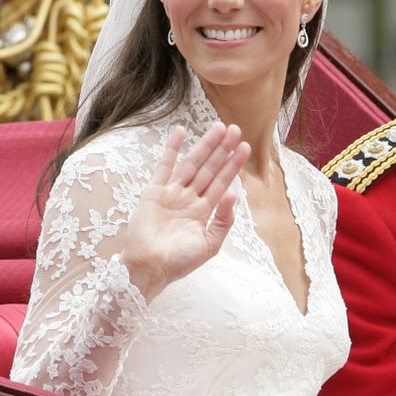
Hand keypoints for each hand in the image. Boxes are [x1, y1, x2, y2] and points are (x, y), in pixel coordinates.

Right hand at [121, 122, 250, 300]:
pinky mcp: (154, 191)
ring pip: (192, 164)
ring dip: (205, 145)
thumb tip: (232, 194)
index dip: (233, 165)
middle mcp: (189, 199)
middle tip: (235, 129)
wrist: (149, 268)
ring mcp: (172, 193)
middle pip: (209, 168)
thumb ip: (223, 220)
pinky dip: (172, 148)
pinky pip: (164, 166)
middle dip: (222, 149)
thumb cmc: (179, 262)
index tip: (245, 147)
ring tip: (218, 127)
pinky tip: (180, 131)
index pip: (222, 182)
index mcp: (203, 211)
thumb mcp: (210, 244)